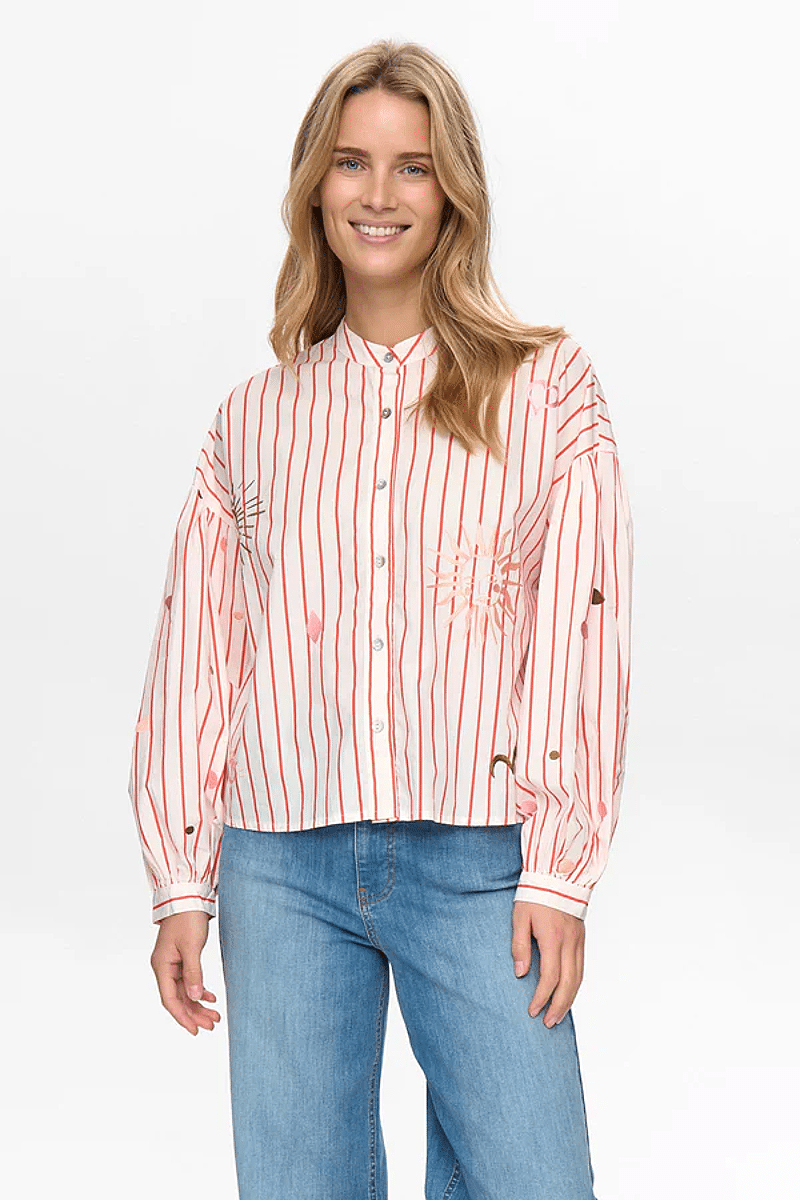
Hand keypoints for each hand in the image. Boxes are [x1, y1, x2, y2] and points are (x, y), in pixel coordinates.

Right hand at [150, 910, 221, 1034]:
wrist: (188, 896)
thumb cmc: (187, 918)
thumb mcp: (192, 947)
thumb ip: (194, 973)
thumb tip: (195, 997)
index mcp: (162, 966)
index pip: (170, 1000)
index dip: (182, 1017)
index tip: (195, 1030)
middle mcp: (164, 967)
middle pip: (178, 998)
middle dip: (194, 1013)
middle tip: (212, 1024)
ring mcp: (172, 963)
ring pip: (185, 991)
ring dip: (198, 1004)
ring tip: (215, 1015)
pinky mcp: (181, 958)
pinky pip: (189, 980)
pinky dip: (199, 990)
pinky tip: (211, 997)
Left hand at [511, 901, 584, 1026]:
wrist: (558, 873)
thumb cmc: (534, 894)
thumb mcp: (520, 917)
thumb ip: (520, 945)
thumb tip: (520, 973)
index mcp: (553, 939)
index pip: (550, 977)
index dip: (542, 997)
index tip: (533, 1010)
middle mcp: (569, 943)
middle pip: (569, 983)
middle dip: (559, 1006)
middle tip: (549, 1023)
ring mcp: (578, 940)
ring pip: (579, 977)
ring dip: (570, 999)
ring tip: (559, 1014)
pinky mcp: (581, 937)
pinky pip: (582, 966)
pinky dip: (576, 984)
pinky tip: (569, 992)